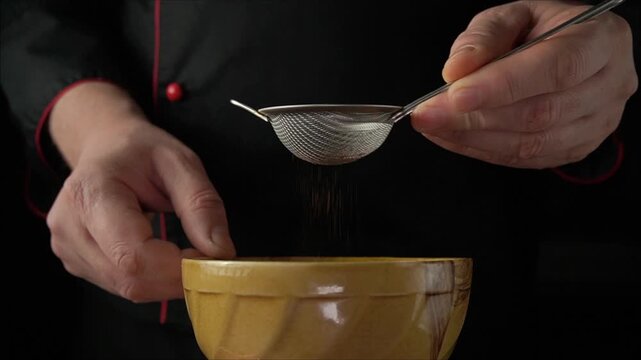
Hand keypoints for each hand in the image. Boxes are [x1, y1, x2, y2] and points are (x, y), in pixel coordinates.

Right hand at [46, 82, 234, 301]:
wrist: (104, 147)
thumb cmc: (142, 152)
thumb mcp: (181, 163)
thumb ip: (202, 205)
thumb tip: (220, 252)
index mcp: (91, 192)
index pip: (133, 254)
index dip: (177, 267)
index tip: (212, 258)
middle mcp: (69, 226)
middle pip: (129, 278)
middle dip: (177, 278)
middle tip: (207, 260)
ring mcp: (67, 248)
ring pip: (127, 289)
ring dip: (167, 281)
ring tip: (186, 253)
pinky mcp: (74, 262)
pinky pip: (120, 286)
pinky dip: (152, 280)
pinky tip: (163, 257)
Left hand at [412, 1, 637, 168]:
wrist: (569, 51)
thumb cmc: (542, 30)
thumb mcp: (513, 16)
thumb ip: (484, 38)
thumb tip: (456, 71)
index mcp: (600, 40)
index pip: (555, 68)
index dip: (503, 86)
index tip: (456, 95)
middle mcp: (608, 85)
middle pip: (540, 113)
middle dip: (475, 117)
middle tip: (428, 113)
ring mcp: (597, 123)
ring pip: (532, 144)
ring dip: (473, 138)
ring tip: (433, 125)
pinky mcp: (576, 148)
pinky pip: (526, 160)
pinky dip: (482, 151)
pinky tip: (453, 137)